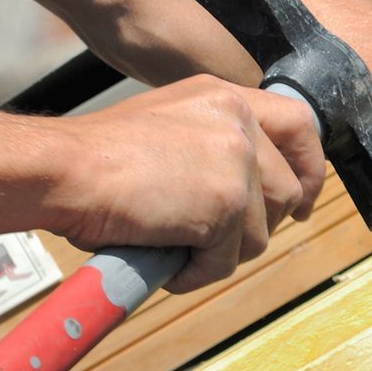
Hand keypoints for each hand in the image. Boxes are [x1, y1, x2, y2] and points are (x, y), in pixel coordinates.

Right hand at [56, 76, 325, 293]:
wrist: (63, 169)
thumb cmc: (94, 160)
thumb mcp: (167, 128)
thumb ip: (209, 145)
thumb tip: (243, 196)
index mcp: (224, 97)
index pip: (298, 124)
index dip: (308, 167)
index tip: (302, 201)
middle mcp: (239, 121)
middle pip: (287, 190)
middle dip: (260, 225)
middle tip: (217, 241)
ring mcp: (237, 162)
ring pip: (261, 233)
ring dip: (220, 253)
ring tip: (174, 248)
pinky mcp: (229, 203)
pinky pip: (226, 261)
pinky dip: (195, 273)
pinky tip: (165, 261)